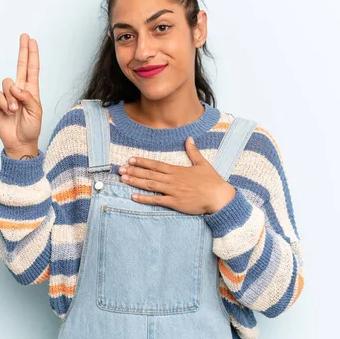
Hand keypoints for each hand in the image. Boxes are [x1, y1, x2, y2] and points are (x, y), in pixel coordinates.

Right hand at [0, 33, 42, 152]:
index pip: (32, 69)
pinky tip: (8, 111)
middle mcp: (20, 90)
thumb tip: (16, 87)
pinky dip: (4, 103)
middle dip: (22, 51)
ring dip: (12, 97)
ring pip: (7, 82)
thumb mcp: (36, 112)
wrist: (19, 141)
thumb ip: (28, 97)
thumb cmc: (31, 128)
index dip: (32, 55)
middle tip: (24, 36)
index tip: (32, 41)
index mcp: (32, 91)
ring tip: (15, 110)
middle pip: (20, 66)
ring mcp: (8, 95)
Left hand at [117, 137, 236, 214]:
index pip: (156, 165)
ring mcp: (172, 191)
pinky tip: (133, 196)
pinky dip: (144, 198)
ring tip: (123, 179)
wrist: (219, 197)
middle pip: (149, 174)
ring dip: (135, 182)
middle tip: (120, 170)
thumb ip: (193, 151)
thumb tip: (189, 138)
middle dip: (134, 171)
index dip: (142, 162)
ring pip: (150, 185)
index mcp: (177, 170)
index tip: (131, 160)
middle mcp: (172, 179)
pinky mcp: (174, 202)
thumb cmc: (212, 182)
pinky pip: (156, 200)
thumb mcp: (202, 164)